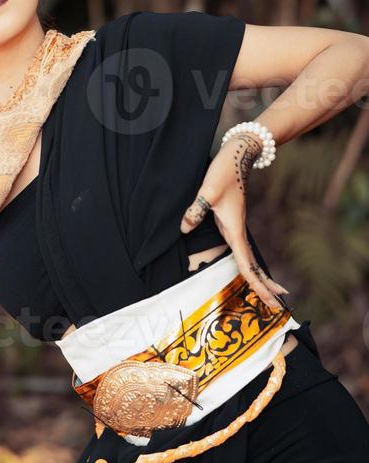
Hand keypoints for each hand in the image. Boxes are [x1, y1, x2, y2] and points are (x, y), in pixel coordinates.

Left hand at [179, 132, 289, 312]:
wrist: (238, 155)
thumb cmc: (224, 172)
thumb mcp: (206, 191)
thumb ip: (196, 211)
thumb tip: (184, 228)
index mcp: (234, 229)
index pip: (246, 264)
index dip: (257, 284)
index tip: (271, 301)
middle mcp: (237, 231)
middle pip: (253, 265)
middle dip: (265, 286)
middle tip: (278, 307)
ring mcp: (235, 227)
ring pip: (248, 258)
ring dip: (258, 276)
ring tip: (270, 295)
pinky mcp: (231, 222)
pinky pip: (241, 249)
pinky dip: (248, 263)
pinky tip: (248, 268)